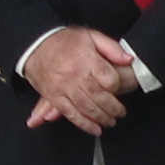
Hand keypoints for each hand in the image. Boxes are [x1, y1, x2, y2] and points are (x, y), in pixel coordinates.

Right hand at [23, 27, 137, 133]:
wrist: (36, 46)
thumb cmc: (64, 41)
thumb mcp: (90, 36)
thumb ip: (111, 47)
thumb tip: (129, 59)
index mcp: (86, 60)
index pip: (108, 79)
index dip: (116, 86)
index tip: (119, 88)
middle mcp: (75, 75)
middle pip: (99, 96)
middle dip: (113, 108)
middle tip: (120, 113)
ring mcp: (63, 88)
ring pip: (86, 108)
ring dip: (101, 118)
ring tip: (110, 121)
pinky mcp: (54, 97)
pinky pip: (70, 114)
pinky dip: (84, 124)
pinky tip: (94, 128)